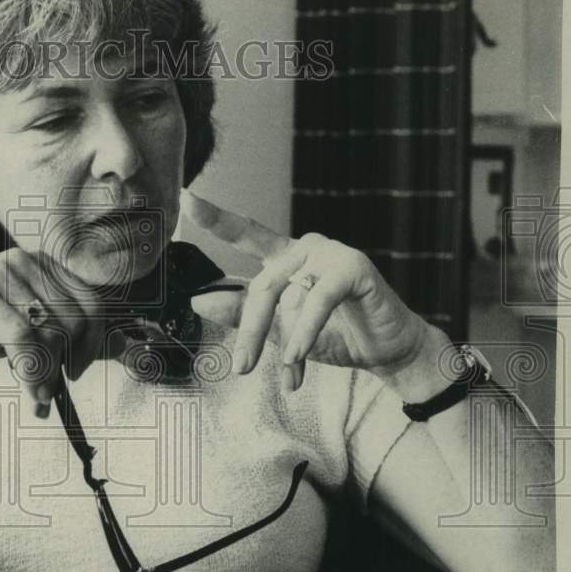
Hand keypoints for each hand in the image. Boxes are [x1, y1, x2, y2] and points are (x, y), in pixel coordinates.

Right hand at [0, 248, 107, 416]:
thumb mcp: (29, 331)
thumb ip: (72, 337)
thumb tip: (125, 347)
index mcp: (44, 263)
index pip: (93, 302)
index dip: (94, 343)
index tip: (77, 371)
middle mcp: (27, 259)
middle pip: (77, 318)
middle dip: (69, 362)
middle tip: (52, 390)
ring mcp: (2, 271)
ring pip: (51, 330)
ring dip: (49, 374)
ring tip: (37, 396)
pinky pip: (22, 337)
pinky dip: (31, 371)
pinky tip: (29, 392)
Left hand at [181, 191, 435, 392]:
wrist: (385, 351)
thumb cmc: (333, 335)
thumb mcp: (279, 330)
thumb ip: (242, 315)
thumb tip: (198, 302)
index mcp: (283, 256)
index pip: (244, 233)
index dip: (215, 217)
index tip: (186, 198)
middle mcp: (304, 248)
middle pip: (261, 285)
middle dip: (251, 331)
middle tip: (242, 367)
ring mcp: (330, 253)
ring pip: (284, 292)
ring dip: (279, 338)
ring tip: (284, 372)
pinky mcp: (354, 267)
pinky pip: (319, 299)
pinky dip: (305, 330)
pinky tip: (297, 356)